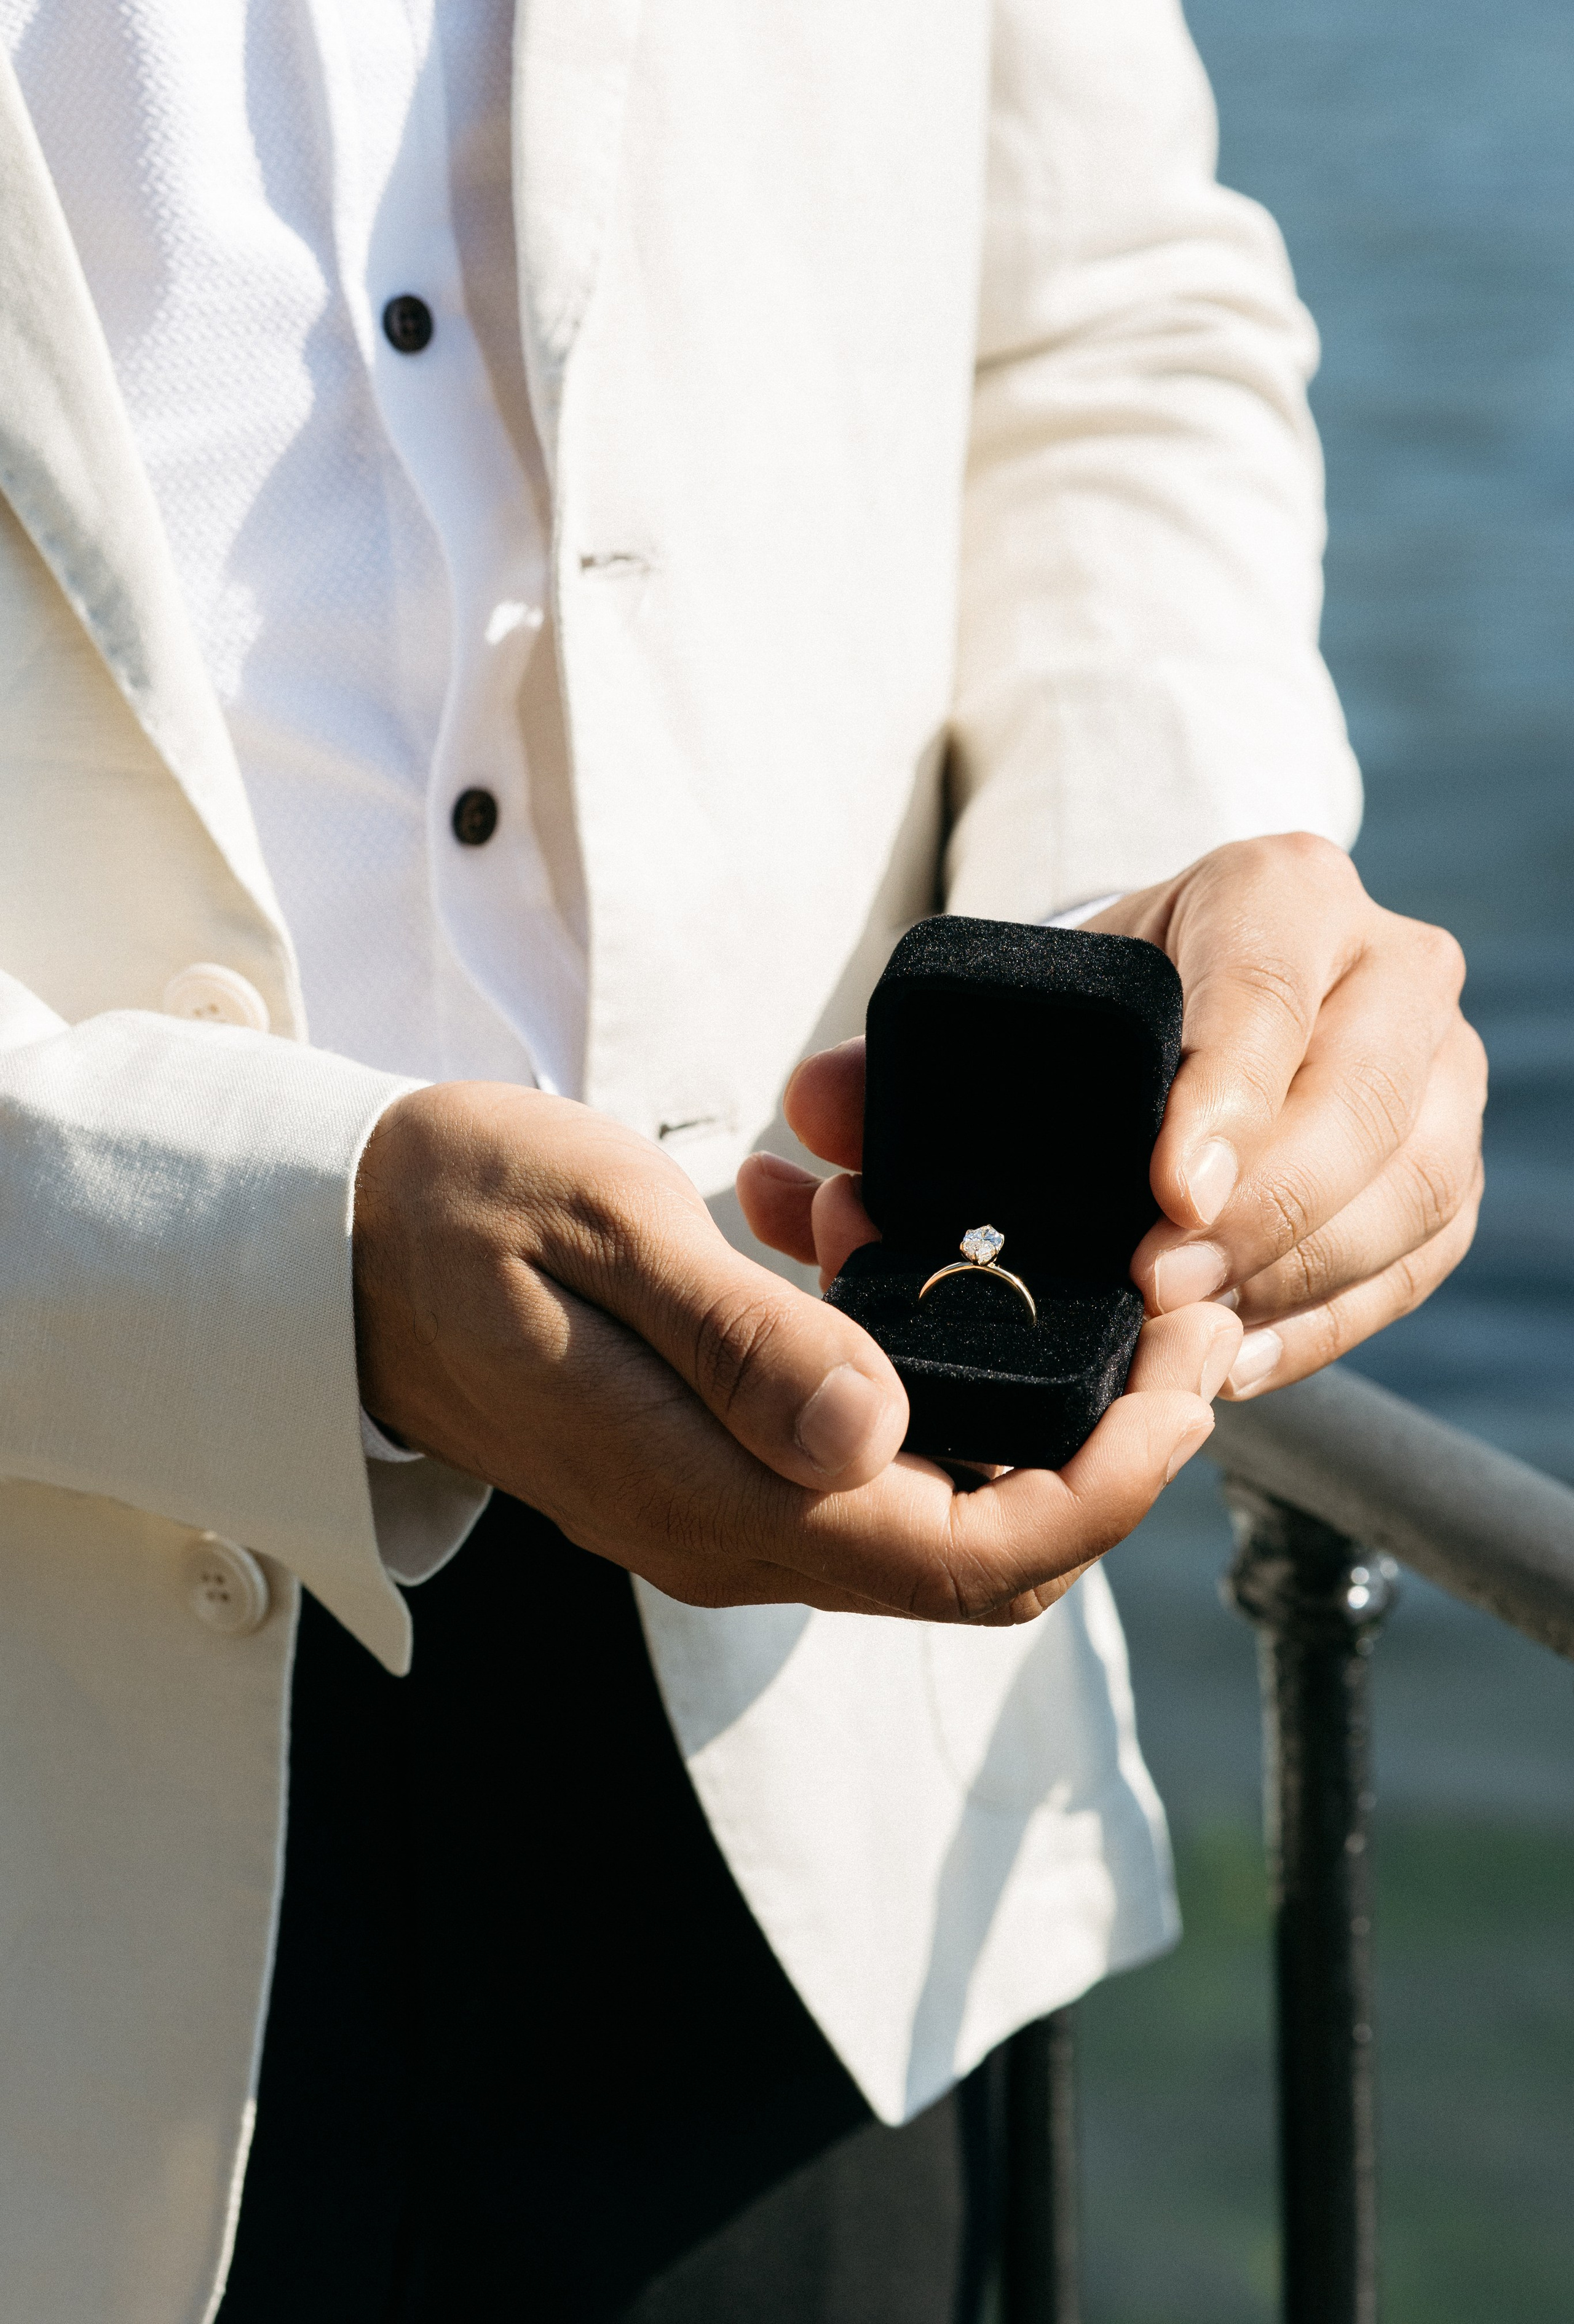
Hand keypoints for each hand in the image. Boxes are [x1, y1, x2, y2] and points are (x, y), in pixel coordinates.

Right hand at [355, 1084, 1230, 1621]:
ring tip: (1119, 1324)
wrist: (339, 1247)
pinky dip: (962, 1423)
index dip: (1111, 1486)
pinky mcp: (712, 1478)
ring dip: (1045, 1447)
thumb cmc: (460, 1208)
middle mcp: (731, 1538)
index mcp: (714, 1496)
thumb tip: (885, 1430)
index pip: (973, 1554)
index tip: (1190, 1379)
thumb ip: (745, 1338)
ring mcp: (720, 1520)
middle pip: (980, 1567)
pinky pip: (877, 1488)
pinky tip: (983, 1319)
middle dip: (1109, 1470)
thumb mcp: (606, 1229)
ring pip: (939, 1534)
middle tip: (1185, 1338)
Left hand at [743, 837, 1481, 1412]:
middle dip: (1265, 1213)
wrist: (1190, 1000)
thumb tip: (815, 1111)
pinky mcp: (1444, 1165)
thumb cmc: (1097, 1008)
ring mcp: (1440, 1070)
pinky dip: (1323, 1325)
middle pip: (1363, 1102)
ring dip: (1294, 1282)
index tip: (1168, 1196)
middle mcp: (1388, 967)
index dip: (1230, 1099)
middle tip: (1159, 1293)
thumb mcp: (1017, 1008)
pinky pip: (1413, 1263)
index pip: (1271, 989)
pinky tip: (1230, 1362)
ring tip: (1183, 1341)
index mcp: (1279, 891)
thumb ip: (907, 1062)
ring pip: (1411, 1191)